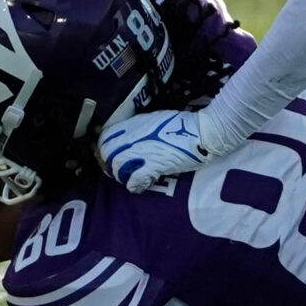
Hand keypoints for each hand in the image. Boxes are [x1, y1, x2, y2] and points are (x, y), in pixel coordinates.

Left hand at [97, 108, 212, 191]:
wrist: (202, 131)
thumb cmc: (183, 124)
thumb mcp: (155, 119)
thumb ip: (140, 128)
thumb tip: (132, 136)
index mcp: (134, 125)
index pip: (105, 137)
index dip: (104, 148)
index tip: (109, 155)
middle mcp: (134, 138)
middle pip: (107, 154)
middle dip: (109, 164)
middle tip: (117, 171)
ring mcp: (142, 152)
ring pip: (117, 168)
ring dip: (121, 176)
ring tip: (129, 178)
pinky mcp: (154, 166)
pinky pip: (134, 180)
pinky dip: (134, 185)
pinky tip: (139, 186)